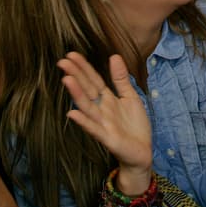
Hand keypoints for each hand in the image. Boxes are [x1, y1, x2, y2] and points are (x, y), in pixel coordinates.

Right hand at [59, 52, 152, 193]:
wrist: (143, 151)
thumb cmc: (135, 125)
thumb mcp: (131, 97)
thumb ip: (121, 79)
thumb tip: (114, 56)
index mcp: (108, 99)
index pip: (93, 80)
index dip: (83, 68)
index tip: (71, 54)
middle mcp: (102, 110)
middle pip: (87, 90)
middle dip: (76, 76)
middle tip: (62, 62)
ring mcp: (103, 123)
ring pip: (88, 107)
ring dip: (77, 94)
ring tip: (67, 80)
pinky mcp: (107, 138)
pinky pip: (94, 128)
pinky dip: (84, 121)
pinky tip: (72, 113)